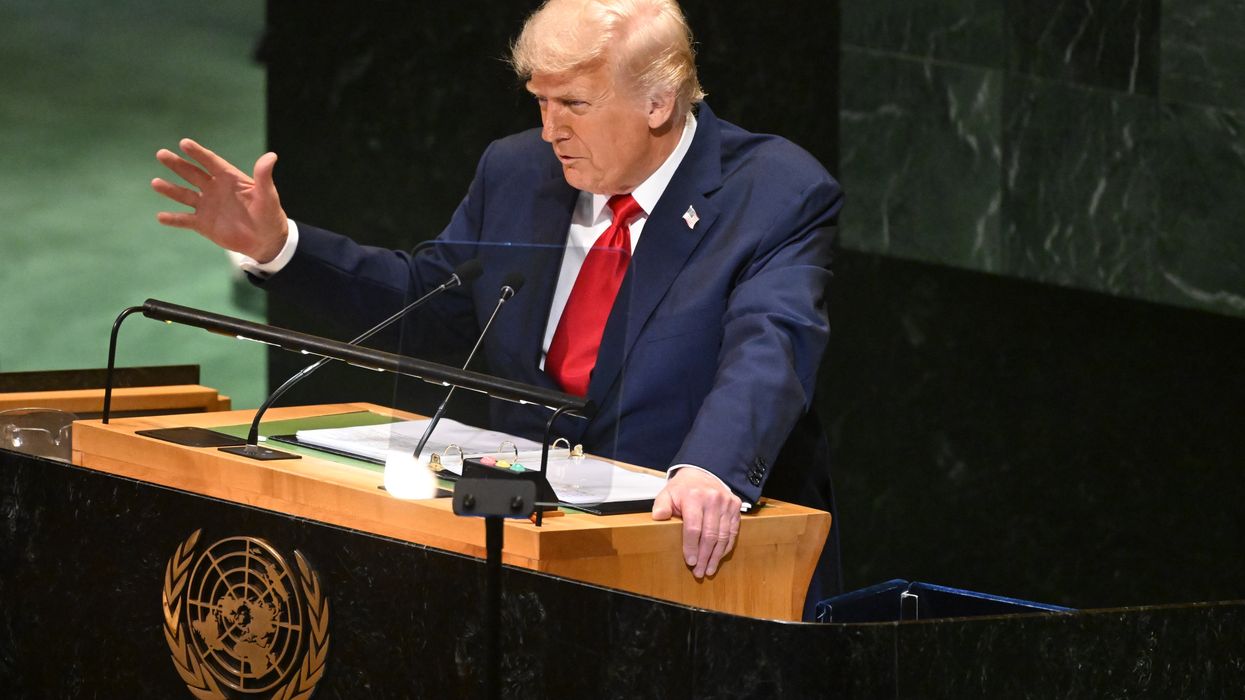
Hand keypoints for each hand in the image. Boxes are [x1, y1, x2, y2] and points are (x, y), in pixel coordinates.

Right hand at [152, 138, 288, 262]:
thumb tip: (271, 156)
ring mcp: (207, 206)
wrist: (266, 241)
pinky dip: (173, 219)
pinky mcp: (203, 224)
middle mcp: (214, 189)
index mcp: (229, 178)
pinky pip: (185, 220)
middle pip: (192, 174)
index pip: (211, 162)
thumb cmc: (270, 215)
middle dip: (177, 164)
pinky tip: (160, 216)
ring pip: (184, 195)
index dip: (198, 153)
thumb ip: (263, 177)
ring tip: (155, 183)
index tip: (184, 143)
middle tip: (161, 154)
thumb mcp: (268, 196)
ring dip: (170, 189)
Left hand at [652, 468, 741, 578]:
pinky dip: (726, 547)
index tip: (690, 562)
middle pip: (710, 535)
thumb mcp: (667, 494)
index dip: (692, 547)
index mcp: (694, 497)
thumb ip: (661, 506)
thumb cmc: (682, 489)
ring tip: (709, 569)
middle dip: (704, 556)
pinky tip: (719, 557)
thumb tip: (658, 517)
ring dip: (716, 556)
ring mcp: (727, 503)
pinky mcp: (735, 506)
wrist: (701, 474)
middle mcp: (713, 499)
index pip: (694, 527)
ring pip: (723, 536)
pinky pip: (733, 531)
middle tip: (699, 572)